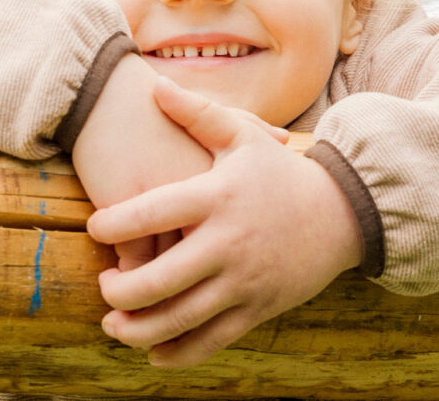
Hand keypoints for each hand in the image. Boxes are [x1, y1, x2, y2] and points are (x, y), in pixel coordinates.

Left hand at [86, 77, 362, 366]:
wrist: (344, 212)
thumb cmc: (282, 171)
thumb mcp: (245, 135)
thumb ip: (198, 114)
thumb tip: (154, 86)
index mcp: (217, 197)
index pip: (151, 214)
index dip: (112, 225)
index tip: (94, 228)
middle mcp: (228, 243)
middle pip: (157, 280)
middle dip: (117, 291)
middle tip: (105, 284)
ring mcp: (244, 281)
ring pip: (179, 320)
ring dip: (136, 329)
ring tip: (115, 324)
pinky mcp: (258, 309)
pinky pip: (210, 342)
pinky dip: (176, 353)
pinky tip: (153, 349)